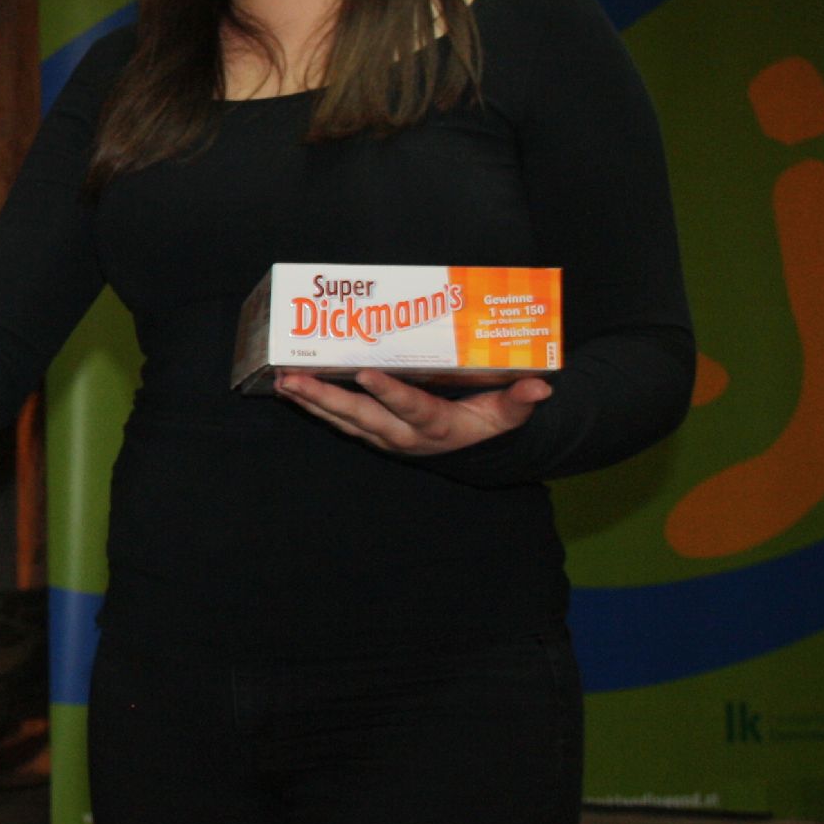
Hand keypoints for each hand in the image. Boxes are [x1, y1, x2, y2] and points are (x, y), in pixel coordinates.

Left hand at [275, 370, 549, 455]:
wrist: (465, 450)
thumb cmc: (484, 424)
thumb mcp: (505, 415)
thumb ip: (518, 400)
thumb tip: (541, 386)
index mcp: (435, 425)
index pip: (410, 407)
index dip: (389, 392)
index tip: (367, 373)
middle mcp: (401, 434)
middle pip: (361, 415)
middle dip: (326, 398)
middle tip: (296, 380)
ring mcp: (380, 435)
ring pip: (340, 418)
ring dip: (309, 400)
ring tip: (282, 382)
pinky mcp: (366, 431)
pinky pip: (335, 418)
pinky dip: (311, 404)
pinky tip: (287, 388)